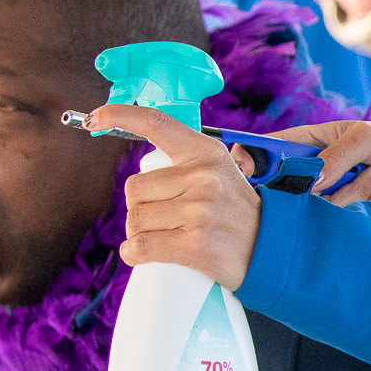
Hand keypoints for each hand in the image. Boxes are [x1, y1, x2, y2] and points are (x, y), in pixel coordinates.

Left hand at [90, 104, 261, 290]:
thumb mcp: (223, 175)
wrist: (274, 251)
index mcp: (208, 154)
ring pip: (135, 220)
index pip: (157, 123)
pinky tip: (144, 254)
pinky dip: (135, 253)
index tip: (96, 118)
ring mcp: (200, 212)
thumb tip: (144, 169)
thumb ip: (189, 165)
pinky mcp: (196, 245)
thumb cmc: (240, 215)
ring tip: (165, 238)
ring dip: (139, 233)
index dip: (120, 115)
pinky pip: (142, 246)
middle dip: (140, 207)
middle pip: (134, 189)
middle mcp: (203, 178)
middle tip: (165, 220)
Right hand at [226, 120, 370, 206]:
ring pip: (314, 206)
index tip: (245, 168)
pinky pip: (337, 219)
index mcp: (310, 143)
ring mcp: (327, 196)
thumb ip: (338, 155)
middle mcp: (313, 172)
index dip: (251, 158)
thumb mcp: (366, 137)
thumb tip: (313, 180)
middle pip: (284, 187)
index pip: (270, 149)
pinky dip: (360, 204)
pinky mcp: (343, 216)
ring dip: (349, 190)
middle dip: (304, 186)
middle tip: (327, 181)